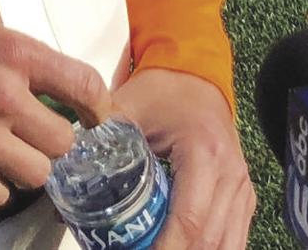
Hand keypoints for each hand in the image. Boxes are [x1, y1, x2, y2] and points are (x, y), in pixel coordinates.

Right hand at [0, 10, 110, 205]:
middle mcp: (4, 95)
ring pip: (38, 174)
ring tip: (4, 150)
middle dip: (52, 139)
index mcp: (13, 52)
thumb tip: (55, 87)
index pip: (84, 85)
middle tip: (33, 133)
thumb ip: (19, 59)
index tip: (95, 117)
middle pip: (64, 142)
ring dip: (25, 164)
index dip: (98, 107)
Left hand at [110, 68, 253, 249]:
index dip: (166, 248)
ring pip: (227, 246)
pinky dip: (208, 249)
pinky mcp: (244, 197)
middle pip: (210, 240)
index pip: (189, 219)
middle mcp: (232, 175)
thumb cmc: (162, 91)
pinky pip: (233, 239)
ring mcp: (242, 188)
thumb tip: (63, 177)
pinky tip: (180, 247)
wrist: (196, 75)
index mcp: (204, 153)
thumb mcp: (129, 107)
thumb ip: (101, 138)